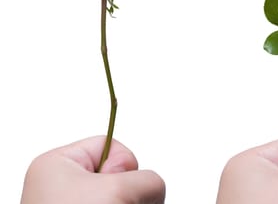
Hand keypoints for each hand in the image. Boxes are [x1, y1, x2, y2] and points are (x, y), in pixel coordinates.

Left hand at [20, 136, 164, 203]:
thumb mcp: (118, 191)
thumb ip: (149, 179)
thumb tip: (154, 190)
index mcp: (57, 165)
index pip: (108, 145)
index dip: (124, 164)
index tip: (117, 185)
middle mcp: (62, 188)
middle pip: (119, 175)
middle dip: (130, 193)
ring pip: (124, 198)